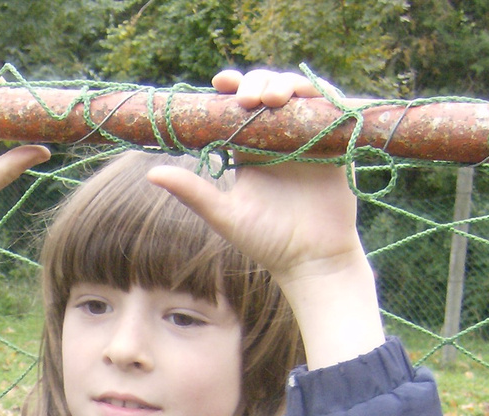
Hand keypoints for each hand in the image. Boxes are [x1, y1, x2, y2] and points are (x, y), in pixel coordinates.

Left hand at [145, 67, 381, 366]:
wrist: (312, 260)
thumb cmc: (267, 241)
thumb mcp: (226, 215)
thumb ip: (193, 192)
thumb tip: (151, 172)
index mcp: (249, 151)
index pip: (238, 108)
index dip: (231, 88)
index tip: (220, 83)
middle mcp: (278, 139)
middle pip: (268, 92)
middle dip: (258, 83)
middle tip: (248, 99)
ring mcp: (308, 138)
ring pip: (300, 94)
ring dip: (287, 85)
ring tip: (274, 98)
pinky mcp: (337, 143)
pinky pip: (335, 110)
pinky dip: (327, 97)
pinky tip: (314, 95)